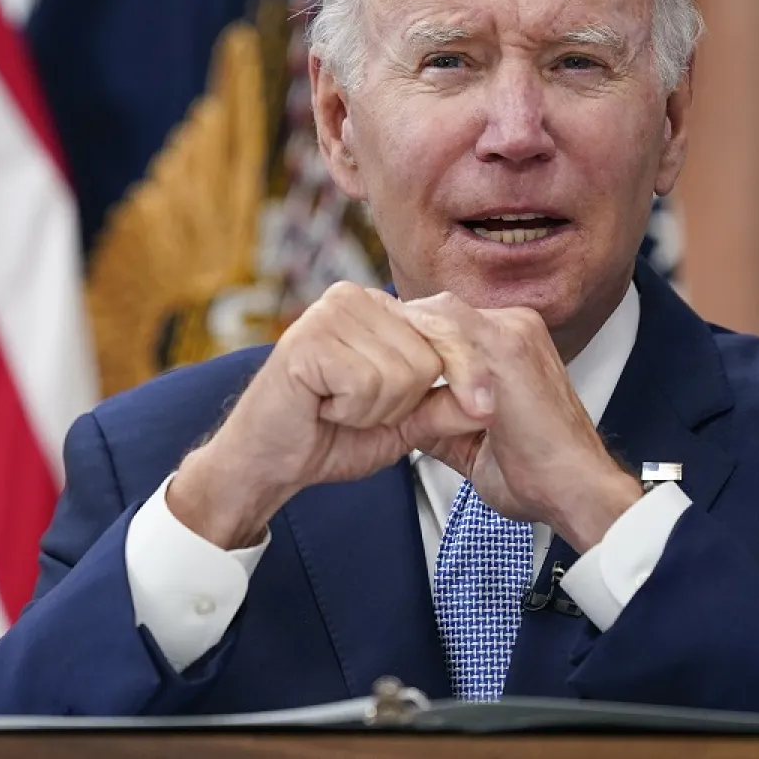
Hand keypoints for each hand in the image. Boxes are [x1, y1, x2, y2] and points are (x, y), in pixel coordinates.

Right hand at [167, 282, 493, 548]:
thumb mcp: (403, 424)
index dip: (467, 375)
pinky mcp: (308, 340)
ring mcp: (329, 313)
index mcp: (380, 308)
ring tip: (339, 406)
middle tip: (360, 409)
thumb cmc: (330, 435)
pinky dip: (352, 410)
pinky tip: (324, 405)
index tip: (487, 408)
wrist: (267, 461)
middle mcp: (356, 298)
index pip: (447, 333)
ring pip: (402, 373)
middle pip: (429, 357)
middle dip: (404, 402)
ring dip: (375, 410)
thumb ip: (445, 409)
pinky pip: (367, 383)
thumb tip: (491, 402)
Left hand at [399, 295, 642, 551]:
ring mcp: (515, 332)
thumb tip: (397, 414)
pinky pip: (450, 330)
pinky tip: (404, 386)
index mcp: (508, 341)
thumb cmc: (534, 475)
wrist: (577, 492)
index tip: (376, 371)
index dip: (404, 343)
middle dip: (399, 338)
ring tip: (385, 383)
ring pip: (439, 313)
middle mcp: (514, 327)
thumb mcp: (470, 439)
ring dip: (407, 345)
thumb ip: (436, 418)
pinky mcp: (510, 347)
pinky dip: (423, 355)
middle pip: (435, 309)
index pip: (440, 322)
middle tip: (369, 373)